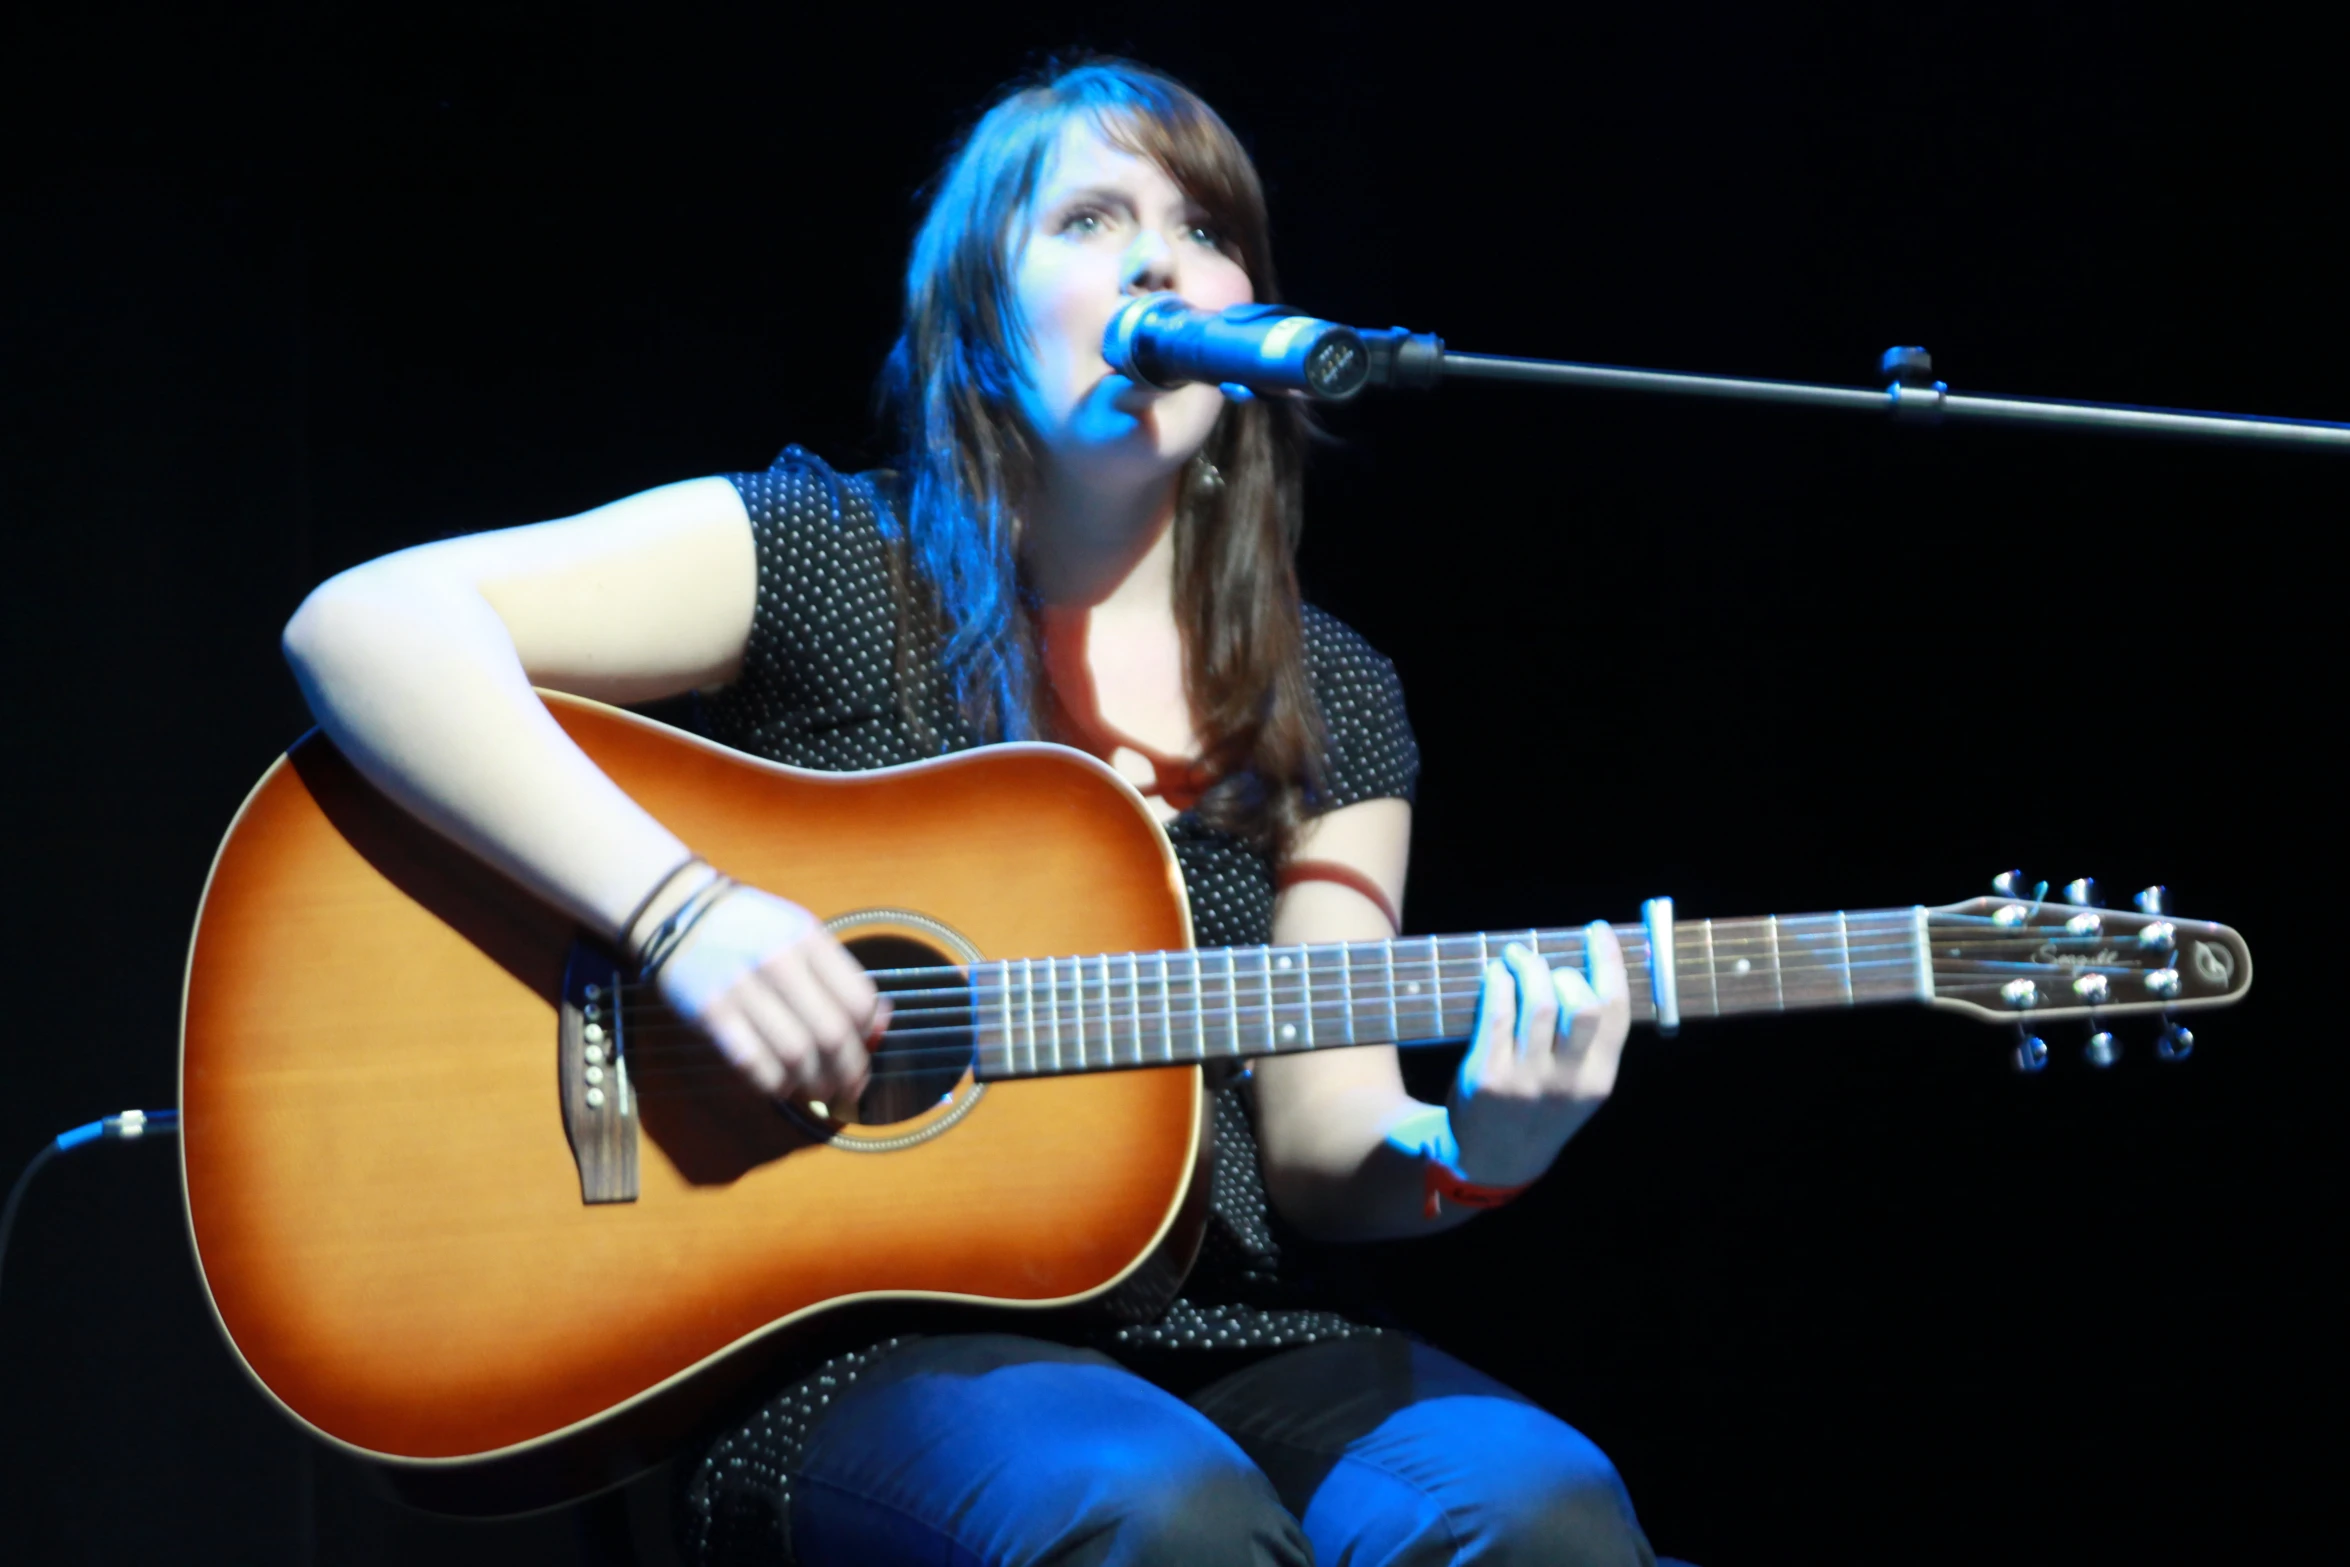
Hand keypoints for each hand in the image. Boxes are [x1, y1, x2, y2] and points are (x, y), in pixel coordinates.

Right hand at [651, 886, 884, 1103]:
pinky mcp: (711, 1012)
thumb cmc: (750, 926)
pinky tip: (782, 1084)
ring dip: (813, 1085)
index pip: (858, 1000)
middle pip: (832, 1035)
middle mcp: (780, 962)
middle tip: (849, 1087)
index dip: (870, 1034)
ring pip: (796, 1055)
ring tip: (818, 1092)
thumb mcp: (799, 933)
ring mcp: (743, 988)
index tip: (866, 1047)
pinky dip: (775, 1084)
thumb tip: (879, 1024)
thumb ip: (837, 975)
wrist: (680, 910)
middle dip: (848, 1072)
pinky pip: (754, 1063)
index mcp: (809, 939)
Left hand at [1444, 922, 1630, 1187]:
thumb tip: (1589, 964)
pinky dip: (1498, 983)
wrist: (1494, 1162)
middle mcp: (1567, 1082)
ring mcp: (1527, 1080)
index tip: (1598, 931)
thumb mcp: (1579, 1086)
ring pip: (1537, 1003)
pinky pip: (1497, 1014)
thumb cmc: (1540, 1110)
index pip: (1616, 1010)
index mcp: (1599, 1079)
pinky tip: (1496, 974)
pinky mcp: (1488, 1076)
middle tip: (1547, 962)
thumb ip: (1590, 1040)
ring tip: (1517, 956)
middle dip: (1565, 969)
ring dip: (1527, 966)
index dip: (1609, 962)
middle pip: (1582, 1005)